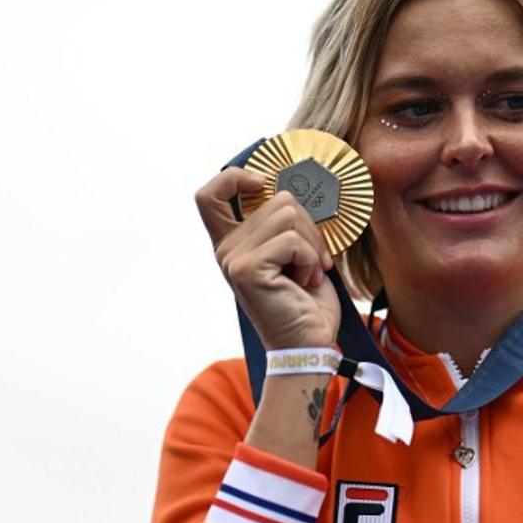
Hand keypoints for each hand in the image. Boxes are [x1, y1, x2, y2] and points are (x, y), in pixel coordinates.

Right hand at [195, 167, 339, 349]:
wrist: (309, 345)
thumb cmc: (306, 302)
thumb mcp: (295, 254)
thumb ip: (285, 224)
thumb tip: (294, 190)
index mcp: (234, 242)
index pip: (210, 195)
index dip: (234, 177)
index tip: (262, 186)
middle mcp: (226, 249)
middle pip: (278, 199)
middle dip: (310, 226)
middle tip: (312, 261)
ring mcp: (233, 258)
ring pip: (289, 215)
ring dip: (312, 245)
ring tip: (308, 273)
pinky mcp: (247, 270)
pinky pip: (292, 240)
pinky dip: (310, 259)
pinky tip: (305, 281)